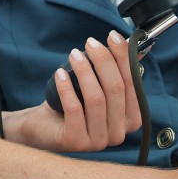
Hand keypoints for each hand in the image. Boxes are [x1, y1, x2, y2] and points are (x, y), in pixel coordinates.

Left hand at [6, 31, 141, 151]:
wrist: (44, 127)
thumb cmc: (74, 104)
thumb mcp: (97, 86)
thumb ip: (115, 69)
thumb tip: (129, 43)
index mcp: (131, 119)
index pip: (133, 84)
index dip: (123, 58)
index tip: (112, 36)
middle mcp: (119, 133)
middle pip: (116, 89)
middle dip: (103, 60)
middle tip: (90, 43)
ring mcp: (99, 141)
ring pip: (96, 99)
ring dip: (85, 71)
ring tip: (73, 54)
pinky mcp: (77, 142)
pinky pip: (75, 110)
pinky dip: (67, 88)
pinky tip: (60, 74)